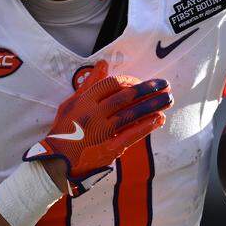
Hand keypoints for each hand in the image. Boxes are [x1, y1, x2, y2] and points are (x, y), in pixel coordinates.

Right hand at [25, 61, 170, 193]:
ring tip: (168, 100)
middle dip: (148, 89)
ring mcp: (101, 132)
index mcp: (84, 101)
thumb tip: (103, 64)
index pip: (111, 84)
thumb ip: (89, 84)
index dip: (130, 81)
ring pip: (131, 114)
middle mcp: (93, 114)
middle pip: (125, 97)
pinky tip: (158, 118)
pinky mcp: (109, 148)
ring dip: (152, 106)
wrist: (57, 161)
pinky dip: (146, 126)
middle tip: (164, 85)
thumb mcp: (71, 103)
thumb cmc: (64, 130)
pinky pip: (131, 135)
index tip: (141, 82)